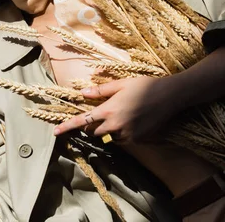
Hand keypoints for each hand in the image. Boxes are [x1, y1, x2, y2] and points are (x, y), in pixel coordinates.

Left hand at [53, 76, 175, 141]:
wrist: (169, 96)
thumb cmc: (144, 86)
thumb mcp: (121, 84)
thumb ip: (100, 90)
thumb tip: (82, 93)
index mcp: (108, 110)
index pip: (82, 121)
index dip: (67, 126)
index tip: (55, 132)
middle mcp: (115, 125)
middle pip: (94, 132)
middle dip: (93, 125)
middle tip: (104, 112)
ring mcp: (126, 135)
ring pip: (109, 136)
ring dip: (109, 129)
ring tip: (124, 113)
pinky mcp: (137, 140)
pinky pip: (123, 139)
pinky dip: (123, 132)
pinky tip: (134, 120)